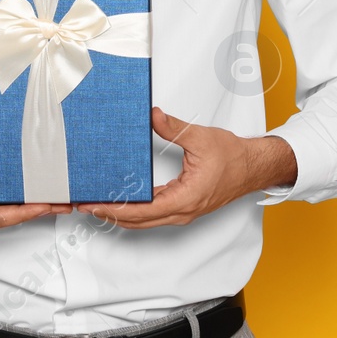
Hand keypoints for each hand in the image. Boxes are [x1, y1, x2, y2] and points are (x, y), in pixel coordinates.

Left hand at [75, 107, 296, 228]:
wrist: (252, 168)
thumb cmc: (232, 157)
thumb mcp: (201, 138)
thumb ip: (173, 128)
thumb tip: (153, 116)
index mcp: (185, 198)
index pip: (142, 211)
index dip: (114, 209)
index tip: (94, 204)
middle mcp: (182, 211)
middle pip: (137, 221)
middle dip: (109, 214)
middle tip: (84, 204)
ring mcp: (182, 212)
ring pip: (144, 221)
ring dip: (120, 215)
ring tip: (96, 204)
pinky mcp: (183, 208)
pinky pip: (153, 215)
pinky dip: (134, 211)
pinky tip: (121, 202)